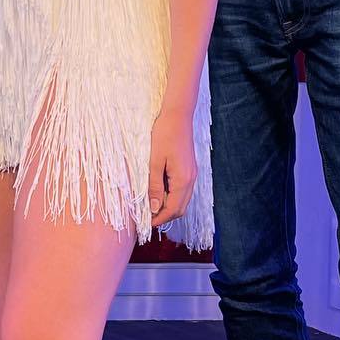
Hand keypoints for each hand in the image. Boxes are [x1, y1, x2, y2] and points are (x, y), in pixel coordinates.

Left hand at [147, 107, 197, 228]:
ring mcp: (192, 174)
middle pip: (181, 208)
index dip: (160, 219)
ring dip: (169, 207)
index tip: (147, 223)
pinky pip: (183, 190)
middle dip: (165, 216)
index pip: (173, 209)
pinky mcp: (190, 169)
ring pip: (183, 200)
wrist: (178, 116)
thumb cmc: (164, 135)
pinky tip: (159, 193)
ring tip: (151, 207)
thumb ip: (154, 186)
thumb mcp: (154, 162)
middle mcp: (191, 179)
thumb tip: (153, 208)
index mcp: (183, 179)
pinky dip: (172, 197)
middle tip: (148, 218)